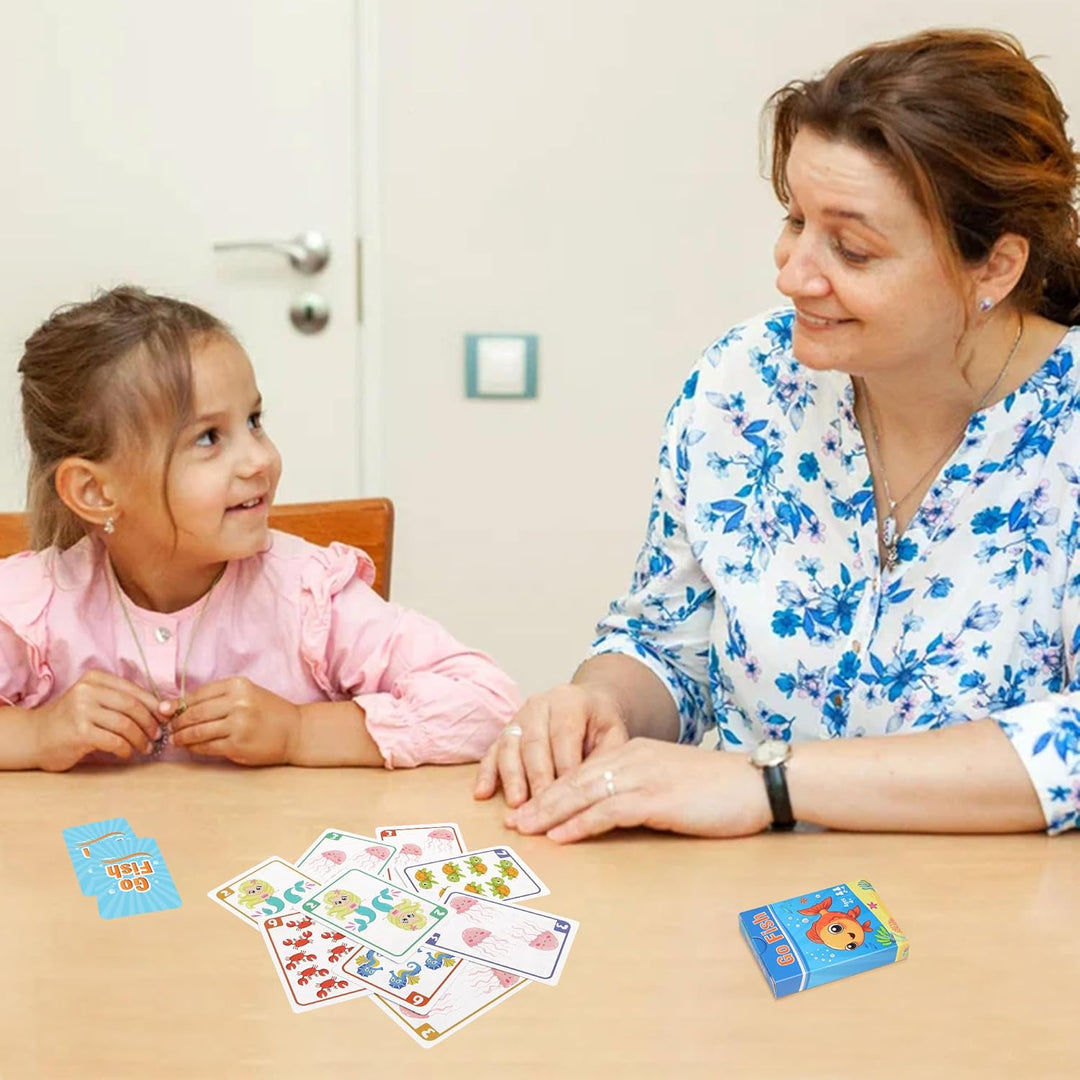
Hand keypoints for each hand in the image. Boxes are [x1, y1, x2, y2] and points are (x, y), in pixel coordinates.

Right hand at [34, 671, 165, 770]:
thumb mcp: (94, 701)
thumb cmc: (71, 719)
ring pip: (126, 724)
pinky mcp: (79, 732)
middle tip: (157, 735)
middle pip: (133, 706)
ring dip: (140, 739)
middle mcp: (88, 691)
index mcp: (95, 678)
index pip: (134, 690)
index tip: (167, 717)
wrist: (35, 736)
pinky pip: (114, 741)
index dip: (155, 704)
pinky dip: (126, 749)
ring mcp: (82, 711)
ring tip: (145, 747)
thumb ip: (122, 701)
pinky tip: (127, 753)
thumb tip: (162, 709)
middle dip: (150, 723)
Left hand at [169, 677, 299, 765]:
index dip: (178, 703)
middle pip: (194, 713)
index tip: (165, 710)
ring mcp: (238, 724)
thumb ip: (218, 697)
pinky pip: (206, 746)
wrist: (295, 731)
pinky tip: (190, 747)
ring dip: (181, 736)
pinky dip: (193, 747)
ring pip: (197, 731)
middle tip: (169, 728)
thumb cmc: (268, 711)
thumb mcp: (247, 694)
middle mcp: (238, 702)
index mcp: (238, 685)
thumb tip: (179, 706)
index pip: (198, 694)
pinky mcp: (237, 745)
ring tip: (175, 739)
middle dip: (176, 722)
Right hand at [473, 684, 629, 806]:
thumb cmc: (600, 724)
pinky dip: (486, 773)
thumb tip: (595, 787)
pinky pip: (492, 751)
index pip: (564, 736)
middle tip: (540, 807)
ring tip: (516, 804)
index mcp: (568, 701)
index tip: (567, 797)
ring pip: (510, 746)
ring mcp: (518, 717)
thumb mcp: (613, 734)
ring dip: (511, 778)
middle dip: (537, 778)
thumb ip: (605, 757)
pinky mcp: (505, 731)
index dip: (564, 767)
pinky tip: (483, 793)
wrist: (586, 705)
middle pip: (534, 743)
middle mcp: (539, 704)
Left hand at [504, 737, 771, 842]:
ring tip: (524, 828)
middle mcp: (633, 758)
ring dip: (550, 812)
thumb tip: (615, 810)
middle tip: (513, 819)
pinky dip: (579, 824)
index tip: (530, 806)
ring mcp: (643, 776)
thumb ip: (643, 789)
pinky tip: (560, 836)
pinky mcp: (655, 798)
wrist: (758, 782)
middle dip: (541, 800)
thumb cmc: (721, 790)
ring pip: (583, 793)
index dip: (554, 789)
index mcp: (636, 752)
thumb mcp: (673, 782)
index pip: (584, 770)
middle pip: (574, 779)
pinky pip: (607, 811)